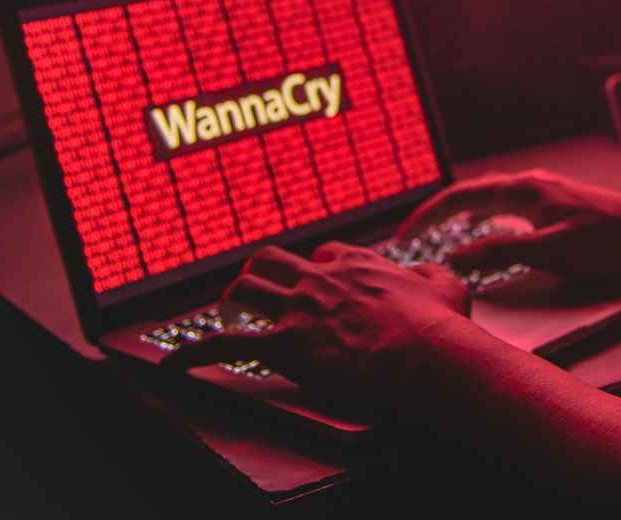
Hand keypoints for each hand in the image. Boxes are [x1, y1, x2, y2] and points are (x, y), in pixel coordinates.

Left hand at [163, 241, 470, 411]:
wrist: (425, 355)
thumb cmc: (441, 327)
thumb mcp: (448, 285)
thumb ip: (432, 273)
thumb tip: (427, 271)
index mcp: (357, 263)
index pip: (325, 254)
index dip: (319, 269)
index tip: (321, 286)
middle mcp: (321, 278)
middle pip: (273, 260)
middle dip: (263, 275)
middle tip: (261, 293)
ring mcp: (299, 309)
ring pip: (246, 288)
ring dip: (234, 302)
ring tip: (227, 316)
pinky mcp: (283, 344)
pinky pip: (225, 344)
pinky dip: (194, 354)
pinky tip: (173, 365)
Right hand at [397, 169, 620, 290]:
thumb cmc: (610, 242)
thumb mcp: (549, 252)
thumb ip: (500, 252)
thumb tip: (455, 256)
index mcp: (525, 190)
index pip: (461, 196)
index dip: (428, 215)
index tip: (404, 236)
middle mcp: (532, 184)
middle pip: (471, 193)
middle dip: (438, 213)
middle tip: (412, 236)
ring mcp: (546, 192)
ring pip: (490, 199)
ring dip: (462, 215)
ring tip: (440, 234)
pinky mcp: (558, 205)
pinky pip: (509, 207)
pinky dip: (487, 219)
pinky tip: (489, 233)